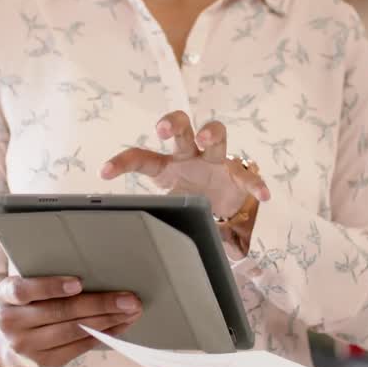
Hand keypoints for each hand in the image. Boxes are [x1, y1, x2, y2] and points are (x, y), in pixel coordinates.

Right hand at [0, 276, 141, 366]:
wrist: (12, 339)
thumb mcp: (28, 285)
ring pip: (73, 331)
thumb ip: (47, 275)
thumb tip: (95, 266)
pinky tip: (120, 326)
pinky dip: (103, 335)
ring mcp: (27, 346)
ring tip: (131, 312)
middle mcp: (11, 322)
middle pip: (59, 312)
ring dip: (107, 321)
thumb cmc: (29, 301)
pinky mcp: (45, 361)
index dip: (51, 287)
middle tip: (128, 299)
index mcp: (5, 295)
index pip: (24, 290)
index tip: (78, 283)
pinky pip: (79, 347)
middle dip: (99, 304)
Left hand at [100, 111, 269, 219]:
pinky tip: (263, 195)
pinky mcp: (237, 174)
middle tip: (162, 129)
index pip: (142, 159)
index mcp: (168, 167)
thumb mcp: (170, 208)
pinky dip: (255, 184)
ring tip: (206, 138)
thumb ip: (158, 216)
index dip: (123, 163)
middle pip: (181, 129)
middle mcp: (190, 157)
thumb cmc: (191, 202)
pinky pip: (247, 176)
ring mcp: (215, 162)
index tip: (104, 172)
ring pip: (215, 136)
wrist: (224, 211)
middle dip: (172, 123)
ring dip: (211, 133)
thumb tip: (135, 243)